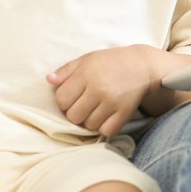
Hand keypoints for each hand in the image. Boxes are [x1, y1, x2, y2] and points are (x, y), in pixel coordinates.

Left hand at [46, 46, 165, 137]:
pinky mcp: (124, 113)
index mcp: (86, 74)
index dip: (63, 100)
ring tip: (94, 109)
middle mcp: (98, 89)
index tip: (71, 96)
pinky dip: (103, 127)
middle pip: (73, 116)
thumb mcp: (87, 59)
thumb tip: (49, 80)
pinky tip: (104, 116)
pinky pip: (106, 131)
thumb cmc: (110, 61)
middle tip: (82, 104)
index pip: (62, 99)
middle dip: (74, 112)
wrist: (141, 66)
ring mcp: (112, 103)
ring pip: (88, 125)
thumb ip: (66, 70)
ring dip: (88, 120)